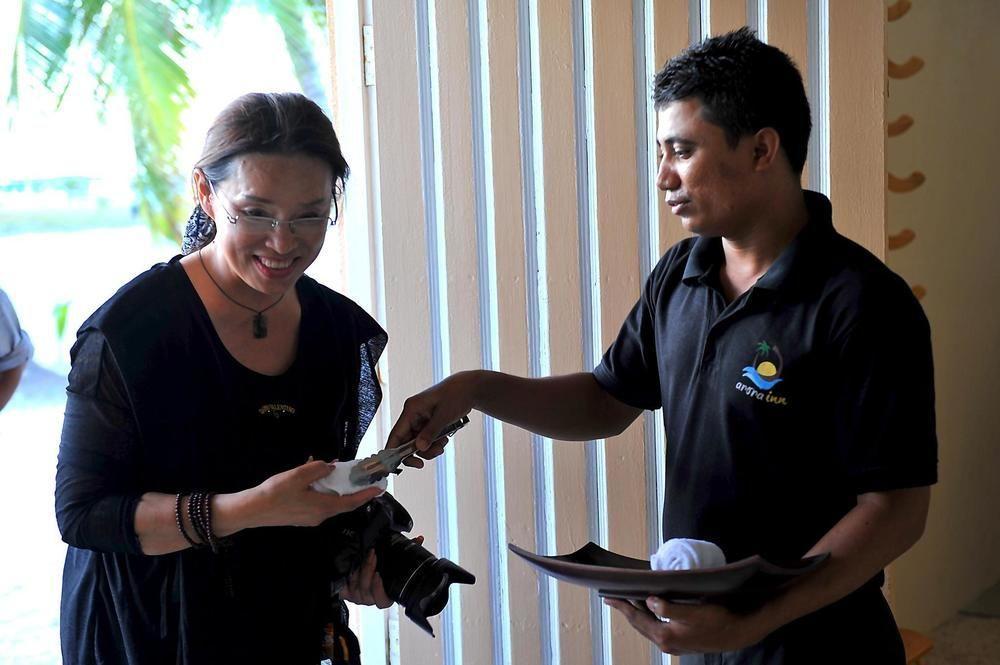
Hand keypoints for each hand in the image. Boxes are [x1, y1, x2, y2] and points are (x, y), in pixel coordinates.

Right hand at [250, 460, 382, 527]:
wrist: (252, 511)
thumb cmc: (275, 494)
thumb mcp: (298, 475)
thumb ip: (318, 469)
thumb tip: (332, 467)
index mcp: (323, 507)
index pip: (352, 502)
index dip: (367, 495)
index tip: (380, 488)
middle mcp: (320, 516)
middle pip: (343, 503)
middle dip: (354, 489)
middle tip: (362, 476)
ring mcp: (310, 518)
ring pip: (330, 502)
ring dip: (337, 489)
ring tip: (339, 472)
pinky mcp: (301, 516)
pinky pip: (319, 502)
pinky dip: (324, 491)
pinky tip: (317, 479)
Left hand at [340, 536, 423, 608]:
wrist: (355, 569)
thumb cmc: (376, 565)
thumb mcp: (391, 558)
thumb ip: (405, 550)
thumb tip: (419, 539)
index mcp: (383, 594)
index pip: (384, 601)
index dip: (380, 590)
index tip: (379, 574)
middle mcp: (369, 598)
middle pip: (367, 591)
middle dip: (368, 571)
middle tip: (372, 555)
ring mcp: (357, 596)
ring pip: (357, 587)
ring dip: (360, 570)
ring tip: (364, 555)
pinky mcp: (346, 593)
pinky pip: (346, 587)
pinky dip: (349, 575)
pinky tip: (353, 565)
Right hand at [386, 372, 475, 467]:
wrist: (469, 388)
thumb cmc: (456, 396)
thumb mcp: (444, 415)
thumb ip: (431, 432)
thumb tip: (419, 448)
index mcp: (411, 409)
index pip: (396, 435)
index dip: (392, 452)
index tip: (395, 468)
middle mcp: (412, 415)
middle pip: (406, 442)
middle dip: (420, 451)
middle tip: (433, 455)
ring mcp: (420, 419)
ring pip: (418, 443)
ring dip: (429, 448)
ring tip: (443, 444)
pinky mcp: (428, 423)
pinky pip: (426, 439)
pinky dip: (434, 444)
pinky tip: (444, 439)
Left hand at [603, 596, 769, 655]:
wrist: (737, 634)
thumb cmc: (717, 620)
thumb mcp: (693, 611)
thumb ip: (669, 607)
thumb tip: (649, 600)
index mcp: (665, 635)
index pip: (637, 618)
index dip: (622, 605)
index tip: (608, 596)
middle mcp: (666, 643)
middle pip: (639, 624)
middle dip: (626, 609)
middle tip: (612, 597)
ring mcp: (673, 644)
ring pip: (647, 627)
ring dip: (636, 614)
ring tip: (627, 601)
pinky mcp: (680, 642)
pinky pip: (656, 628)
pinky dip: (648, 618)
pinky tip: (649, 609)